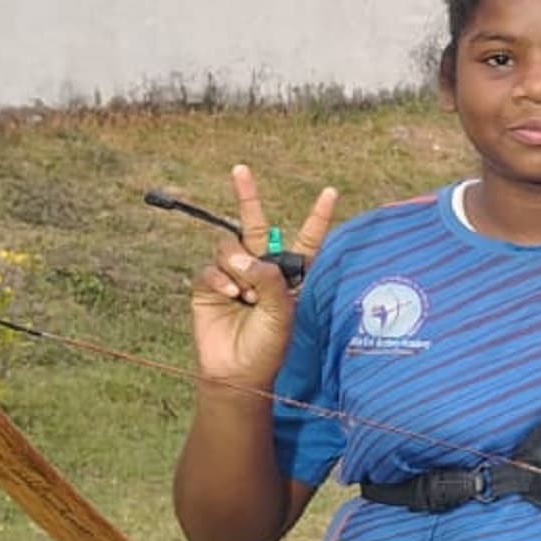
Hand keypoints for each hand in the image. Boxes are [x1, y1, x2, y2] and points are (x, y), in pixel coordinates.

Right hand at [189, 164, 336, 392]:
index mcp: (291, 275)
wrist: (237, 371)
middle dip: (247, 197)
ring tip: (245, 294)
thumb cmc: (269, 347)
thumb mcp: (282, 315)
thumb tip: (247, 257)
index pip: (306, 240)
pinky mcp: (209, 283)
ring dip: (237, 265)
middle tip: (241, 169)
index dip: (317, 217)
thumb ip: (271, 281)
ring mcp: (234, 274)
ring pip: (230, 246)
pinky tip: (230, 295)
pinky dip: (221, 279)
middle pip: (256, 225)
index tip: (331, 192)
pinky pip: (211, 267)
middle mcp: (262, 268)